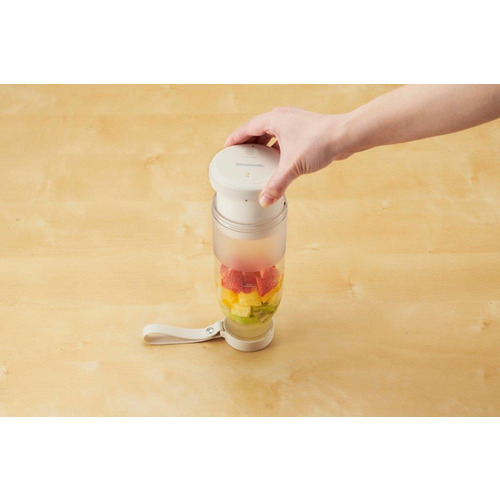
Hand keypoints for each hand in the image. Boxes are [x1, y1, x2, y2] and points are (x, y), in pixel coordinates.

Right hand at [224, 107, 350, 205]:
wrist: (345, 136)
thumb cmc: (320, 142)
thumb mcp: (293, 166)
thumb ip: (277, 184)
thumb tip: (265, 200)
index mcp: (275, 119)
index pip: (247, 128)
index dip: (235, 139)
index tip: (226, 149)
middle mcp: (283, 118)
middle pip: (258, 130)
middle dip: (248, 144)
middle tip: (240, 157)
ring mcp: (294, 123)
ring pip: (271, 134)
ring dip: (263, 146)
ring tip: (256, 160)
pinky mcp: (303, 130)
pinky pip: (283, 138)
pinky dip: (276, 148)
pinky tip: (276, 161)